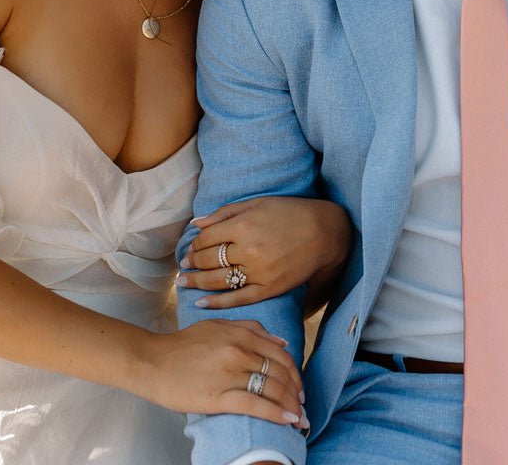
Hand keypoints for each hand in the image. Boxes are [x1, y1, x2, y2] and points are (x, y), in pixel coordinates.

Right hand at [127, 320, 307, 428]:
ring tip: (299, 416)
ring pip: (272, 389)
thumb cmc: (183, 345)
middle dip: (296, 391)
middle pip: (280, 373)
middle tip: (302, 404)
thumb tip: (281, 342)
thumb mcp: (217, 326)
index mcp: (240, 334)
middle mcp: (238, 351)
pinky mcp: (219, 396)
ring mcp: (229, 374)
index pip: (280, 355)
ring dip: (291, 405)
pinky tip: (288, 420)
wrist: (151, 361)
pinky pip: (256, 405)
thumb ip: (250, 329)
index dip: (294, 372)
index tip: (298, 385)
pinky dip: (277, 414)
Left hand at [179, 196, 350, 308]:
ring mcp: (259, 271)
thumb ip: (224, 213)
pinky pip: (238, 299)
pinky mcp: (269, 288)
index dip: (194, 244)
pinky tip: (200, 303)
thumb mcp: (256, 203)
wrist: (324, 233)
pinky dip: (217, 303)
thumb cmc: (289, 213)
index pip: (207, 238)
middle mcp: (248, 249)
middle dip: (192, 263)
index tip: (189, 249)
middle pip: (209, 260)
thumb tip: (196, 224)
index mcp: (243, 225)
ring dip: (197, 282)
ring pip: (218, 280)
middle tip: (183, 266)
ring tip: (183, 282)